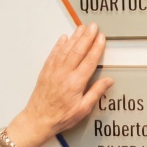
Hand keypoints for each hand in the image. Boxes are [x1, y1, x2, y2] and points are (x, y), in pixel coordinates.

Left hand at [5, 22, 112, 146]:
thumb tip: (108, 80)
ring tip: (82, 28)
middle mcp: (64, 74)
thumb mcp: (83, 109)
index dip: (97, 48)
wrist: (38, 120)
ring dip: (75, 37)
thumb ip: (96, 92)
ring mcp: (54, 71)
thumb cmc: (61, 117)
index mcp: (75, 83)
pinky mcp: (46, 71)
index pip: (89, 61)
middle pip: (78, 50)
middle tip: (94, 26)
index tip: (102, 38)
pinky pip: (54, 54)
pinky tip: (64, 38)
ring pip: (66, 49)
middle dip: (87, 37)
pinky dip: (60, 45)